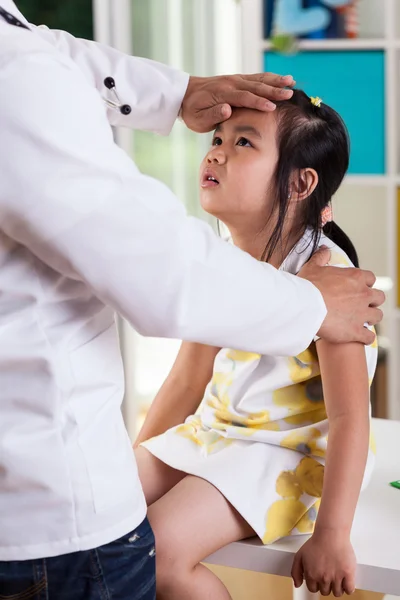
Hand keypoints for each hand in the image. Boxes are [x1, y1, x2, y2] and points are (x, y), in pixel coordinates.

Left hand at [180, 73, 294, 132]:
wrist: (184, 94)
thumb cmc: (192, 111)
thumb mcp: (198, 119)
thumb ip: (212, 115)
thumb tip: (228, 109)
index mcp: (223, 93)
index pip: (244, 98)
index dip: (258, 102)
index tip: (272, 107)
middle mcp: (231, 83)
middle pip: (255, 86)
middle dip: (273, 90)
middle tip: (290, 93)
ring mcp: (234, 79)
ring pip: (258, 79)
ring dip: (275, 81)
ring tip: (291, 82)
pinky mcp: (237, 80)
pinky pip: (255, 78)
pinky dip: (269, 78)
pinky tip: (281, 80)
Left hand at [291, 531, 355, 596]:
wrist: (330, 534)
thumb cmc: (317, 542)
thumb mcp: (299, 555)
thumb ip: (295, 571)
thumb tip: (297, 584)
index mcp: (312, 575)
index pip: (313, 589)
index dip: (316, 583)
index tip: (319, 578)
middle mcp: (323, 578)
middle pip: (325, 592)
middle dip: (326, 585)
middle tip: (328, 575)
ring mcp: (336, 577)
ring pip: (337, 593)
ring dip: (337, 587)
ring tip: (337, 577)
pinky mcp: (348, 574)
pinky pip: (349, 590)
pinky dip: (348, 587)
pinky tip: (345, 580)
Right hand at [298, 247, 383, 344]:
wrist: (304, 306)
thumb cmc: (308, 287)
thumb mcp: (313, 267)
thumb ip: (321, 257)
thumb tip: (324, 249)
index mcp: (355, 278)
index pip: (370, 278)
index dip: (365, 283)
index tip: (358, 288)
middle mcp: (363, 295)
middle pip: (379, 297)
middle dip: (372, 301)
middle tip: (362, 304)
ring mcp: (361, 314)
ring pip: (377, 316)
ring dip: (371, 318)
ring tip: (363, 321)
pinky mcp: (356, 331)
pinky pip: (369, 337)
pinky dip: (366, 337)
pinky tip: (360, 337)